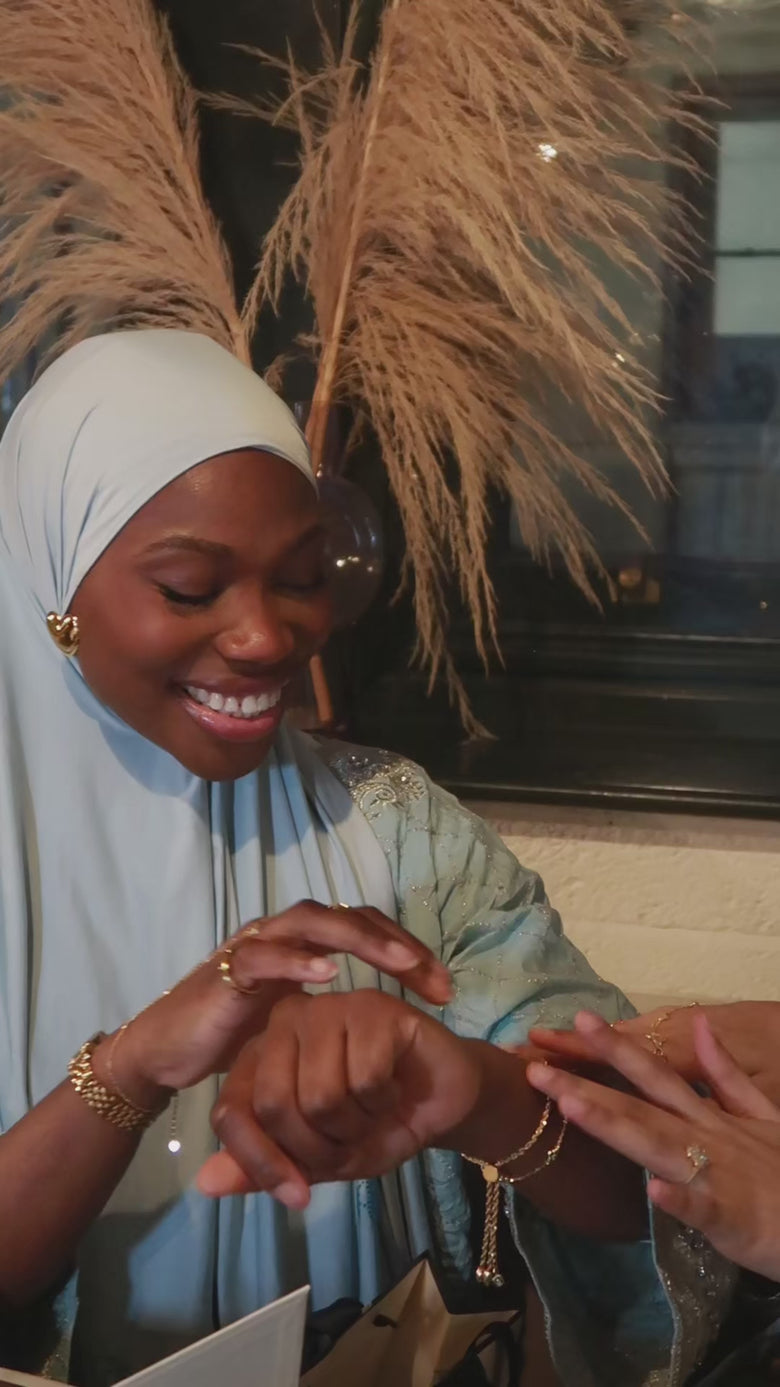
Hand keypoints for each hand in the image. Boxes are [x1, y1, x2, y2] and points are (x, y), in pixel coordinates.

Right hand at [98, 904, 452, 1106]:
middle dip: (398, 943)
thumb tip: (392, 1029)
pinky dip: (295, 960)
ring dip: (360, 939)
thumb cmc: (233, 1037)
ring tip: (399, 962)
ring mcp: (254, 947)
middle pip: (351, 916)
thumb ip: (335, 1015)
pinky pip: (263, 956)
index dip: (408, 950)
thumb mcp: (297, 1024)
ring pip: (313, 921)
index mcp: (304, 943)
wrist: (164, 1052)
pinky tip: (327, 974)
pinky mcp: (226, 973)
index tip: (445, 990)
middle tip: (436, 979)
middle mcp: (282, 934)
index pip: (367, 928)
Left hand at [196, 990, 483, 1206]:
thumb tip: (205, 1184)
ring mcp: (329, 1007)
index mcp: (261, 1053)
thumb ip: (262, 1167)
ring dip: (357, 1126)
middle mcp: (286, 1021)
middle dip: (320, 1148)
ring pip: (321, 1096)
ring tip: (374, 1108)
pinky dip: (384, 1102)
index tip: (299, 1195)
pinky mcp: (373, 1007)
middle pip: (276, 1105)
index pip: (233, 1112)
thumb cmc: (377, 1124)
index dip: (263, 1164)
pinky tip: (395, 1087)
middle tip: (351, 1138)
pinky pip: (364, 1078)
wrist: (442, 1104)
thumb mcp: (316, 1159)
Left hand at [526, 1009, 779, 1280]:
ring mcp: (715, 1176)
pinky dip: (678, 1201)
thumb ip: (727, 1074)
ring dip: (615, 1126)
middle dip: (586, 1086)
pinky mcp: (732, 1219)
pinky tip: (652, 1190)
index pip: (653, 1075)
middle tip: (536, 1067)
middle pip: (638, 1107)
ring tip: (571, 1106)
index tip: (577, 1019)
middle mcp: (704, 1138)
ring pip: (656, 1147)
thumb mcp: (763, 1115)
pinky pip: (701, 1210)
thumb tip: (701, 1025)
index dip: (615, 1047)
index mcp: (707, 1118)